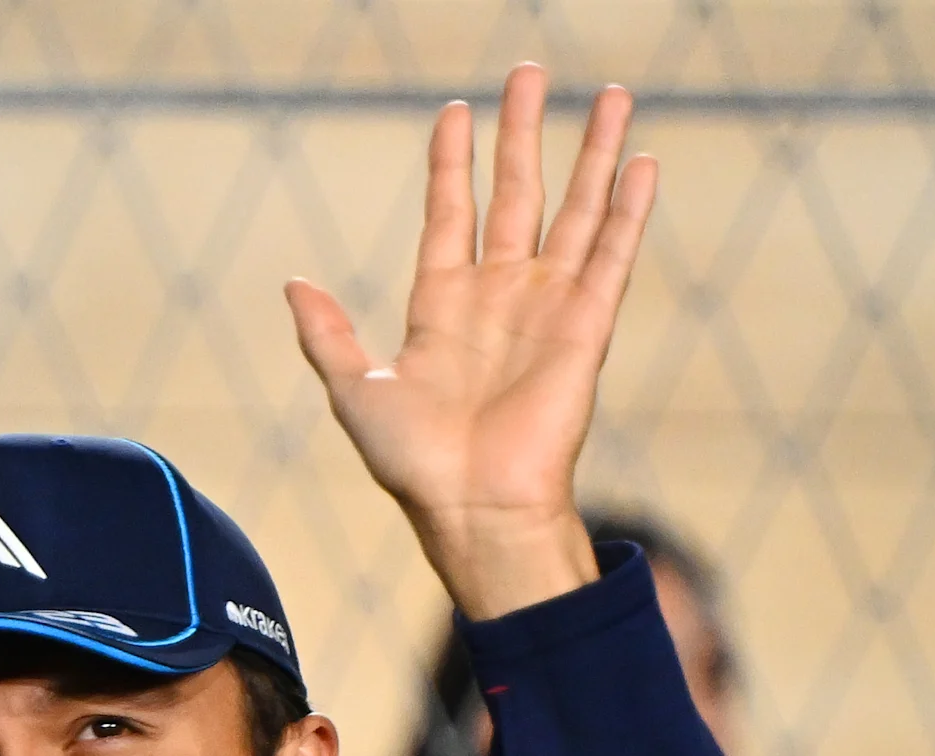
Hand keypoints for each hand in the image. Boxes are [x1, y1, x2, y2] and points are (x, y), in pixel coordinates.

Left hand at [285, 65, 656, 619]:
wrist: (472, 505)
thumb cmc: (412, 462)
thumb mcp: (353, 389)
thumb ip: (326, 333)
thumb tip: (293, 283)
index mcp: (442, 303)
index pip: (451, 209)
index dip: (454, 160)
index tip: (457, 109)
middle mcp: (499, 294)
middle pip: (517, 192)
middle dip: (524, 131)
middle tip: (531, 71)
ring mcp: (546, 305)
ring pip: (575, 210)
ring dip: (593, 152)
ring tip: (611, 94)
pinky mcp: (586, 325)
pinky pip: (612, 253)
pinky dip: (628, 207)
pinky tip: (641, 161)